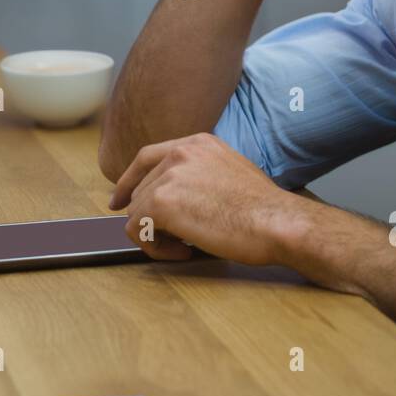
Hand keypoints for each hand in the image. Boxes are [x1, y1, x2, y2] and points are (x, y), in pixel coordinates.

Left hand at [108, 133, 297, 263]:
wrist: (275, 222)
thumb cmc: (264, 209)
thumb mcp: (231, 172)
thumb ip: (200, 175)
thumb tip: (177, 197)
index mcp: (198, 143)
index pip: (147, 157)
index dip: (128, 181)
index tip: (119, 201)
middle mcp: (180, 152)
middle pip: (140, 189)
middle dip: (151, 218)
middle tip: (177, 239)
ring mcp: (169, 176)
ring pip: (136, 212)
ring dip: (156, 235)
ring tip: (186, 246)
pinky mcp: (162, 203)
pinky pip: (137, 230)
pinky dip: (154, 248)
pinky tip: (183, 251)